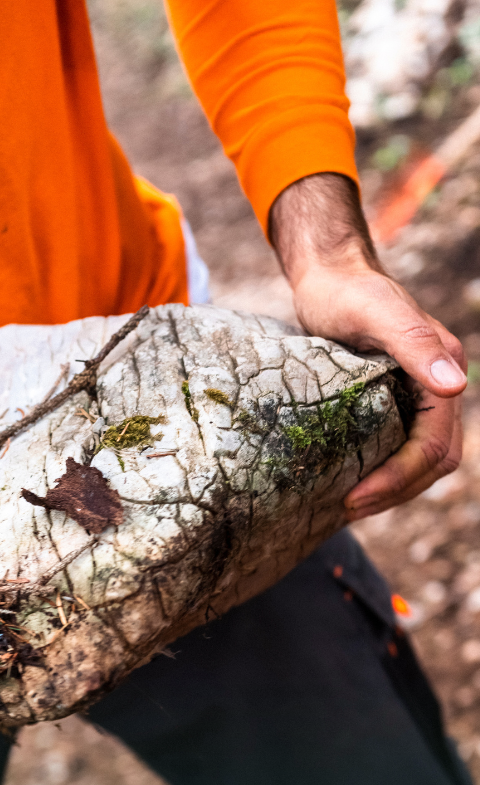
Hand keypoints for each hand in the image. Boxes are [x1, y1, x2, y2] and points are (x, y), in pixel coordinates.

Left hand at [269, 175, 465, 519]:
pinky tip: (354, 481)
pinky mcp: (401, 400)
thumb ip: (414, 344)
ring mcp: (422, 394)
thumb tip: (455, 388)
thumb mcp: (374, 313)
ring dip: (393, 488)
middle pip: (434, 461)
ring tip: (350, 504)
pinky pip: (405, 446)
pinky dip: (386, 471)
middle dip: (396, 491)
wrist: (329, 275)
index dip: (398, 478)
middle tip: (348, 508)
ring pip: (424, 460)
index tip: (355, 497)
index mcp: (442, 368)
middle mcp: (440, 384)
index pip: (432, 445)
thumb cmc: (346, 291)